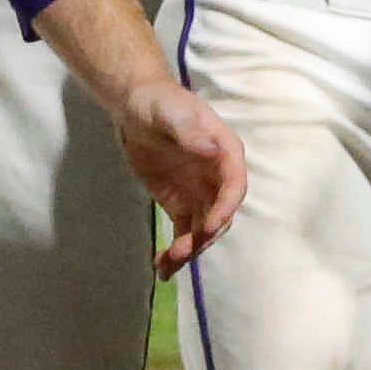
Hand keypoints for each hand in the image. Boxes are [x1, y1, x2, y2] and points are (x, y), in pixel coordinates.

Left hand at [116, 75, 246, 277]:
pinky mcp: (181, 205)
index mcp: (225, 152)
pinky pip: (183, 233)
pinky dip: (175, 252)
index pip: (234, 185)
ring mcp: (200, 194)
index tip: (209, 227)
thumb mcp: (171, 111)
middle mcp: (217, 178)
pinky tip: (162, 267)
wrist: (136, 107)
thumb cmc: (159, 102)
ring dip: (189, 250)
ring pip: (202, 231)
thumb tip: (211, 150)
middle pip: (219, 214)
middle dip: (203, 236)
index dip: (225, 208)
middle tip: (180, 252)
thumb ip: (190, 131)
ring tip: (167, 266)